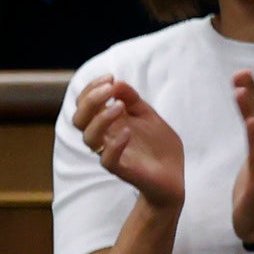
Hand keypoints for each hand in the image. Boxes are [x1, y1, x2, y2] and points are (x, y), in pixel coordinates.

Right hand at [73, 76, 187, 213]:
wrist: (173, 176)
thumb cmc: (158, 146)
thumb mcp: (148, 115)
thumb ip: (133, 100)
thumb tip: (116, 82)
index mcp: (107, 124)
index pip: (84, 105)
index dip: (91, 89)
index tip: (110, 77)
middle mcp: (105, 138)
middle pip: (79, 120)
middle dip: (90, 101)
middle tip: (110, 89)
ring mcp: (111, 153)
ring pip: (88, 139)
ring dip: (101, 119)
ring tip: (121, 107)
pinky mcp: (122, 170)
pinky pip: (107, 160)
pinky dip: (114, 144)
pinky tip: (128, 132)